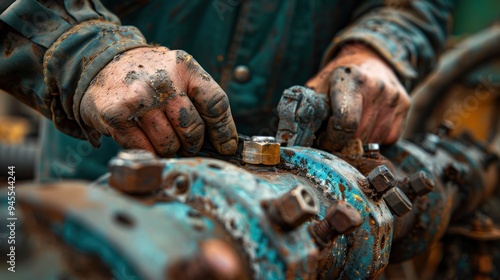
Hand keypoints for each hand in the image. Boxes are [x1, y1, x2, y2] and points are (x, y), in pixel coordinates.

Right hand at [80, 46, 237, 156]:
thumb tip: (223, 142)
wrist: (101, 62)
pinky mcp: (117, 116)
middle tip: (185, 143)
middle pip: (192, 129)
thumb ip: (199, 99)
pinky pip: (144, 150)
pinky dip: (148, 151)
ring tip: (160, 136)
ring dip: (168, 148)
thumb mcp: (178, 72)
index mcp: (185, 68)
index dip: (224, 132)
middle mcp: (163, 81)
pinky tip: (143, 139)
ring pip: (169, 144)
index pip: (215, 105)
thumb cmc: (148, 75)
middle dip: (192, 144)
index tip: (225, 147)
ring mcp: (138, 99)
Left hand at [306, 44, 409, 150]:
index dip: (331, 140)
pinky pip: (388, 138)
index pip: (345, 124)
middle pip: (358, 136)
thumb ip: (311, 109)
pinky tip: (366, 125)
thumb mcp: (319, 86)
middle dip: (342, 143)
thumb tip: (297, 136)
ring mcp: (394, 96)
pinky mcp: (405, 105)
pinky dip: (375, 138)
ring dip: (358, 142)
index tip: (324, 140)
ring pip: (373, 140)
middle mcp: (377, 86)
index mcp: (351, 78)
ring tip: (349, 130)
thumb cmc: (339, 78)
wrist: (370, 59)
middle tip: (333, 137)